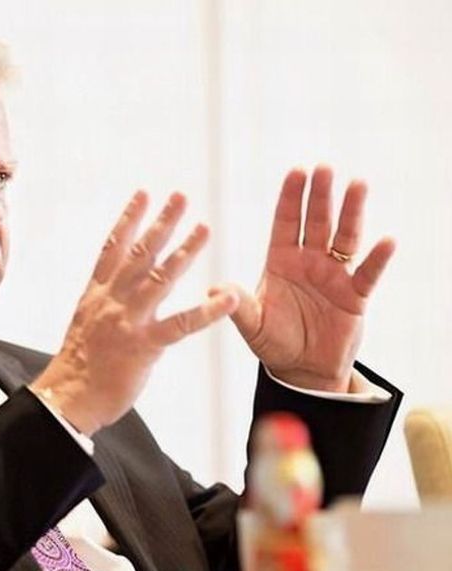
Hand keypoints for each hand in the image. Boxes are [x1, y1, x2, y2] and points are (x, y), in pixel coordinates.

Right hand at [32, 190, 238, 435]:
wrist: (67, 397)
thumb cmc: (77, 365)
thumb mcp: (84, 324)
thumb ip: (102, 302)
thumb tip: (113, 287)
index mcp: (96, 294)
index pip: (113, 248)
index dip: (129, 219)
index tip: (143, 195)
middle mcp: (112, 301)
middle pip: (139, 253)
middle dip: (161, 223)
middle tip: (180, 197)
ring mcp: (128, 321)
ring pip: (159, 278)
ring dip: (184, 251)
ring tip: (203, 228)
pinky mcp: (145, 345)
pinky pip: (181, 324)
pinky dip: (207, 311)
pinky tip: (227, 298)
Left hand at [213, 165, 395, 391]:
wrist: (301, 370)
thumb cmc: (273, 342)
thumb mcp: (252, 325)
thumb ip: (238, 305)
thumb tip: (214, 288)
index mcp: (281, 262)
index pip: (286, 223)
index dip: (291, 198)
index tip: (297, 171)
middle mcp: (308, 262)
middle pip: (317, 222)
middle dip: (320, 195)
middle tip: (325, 168)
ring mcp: (334, 276)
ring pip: (345, 237)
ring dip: (352, 212)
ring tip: (358, 185)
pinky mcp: (355, 296)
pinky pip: (368, 273)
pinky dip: (378, 258)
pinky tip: (387, 240)